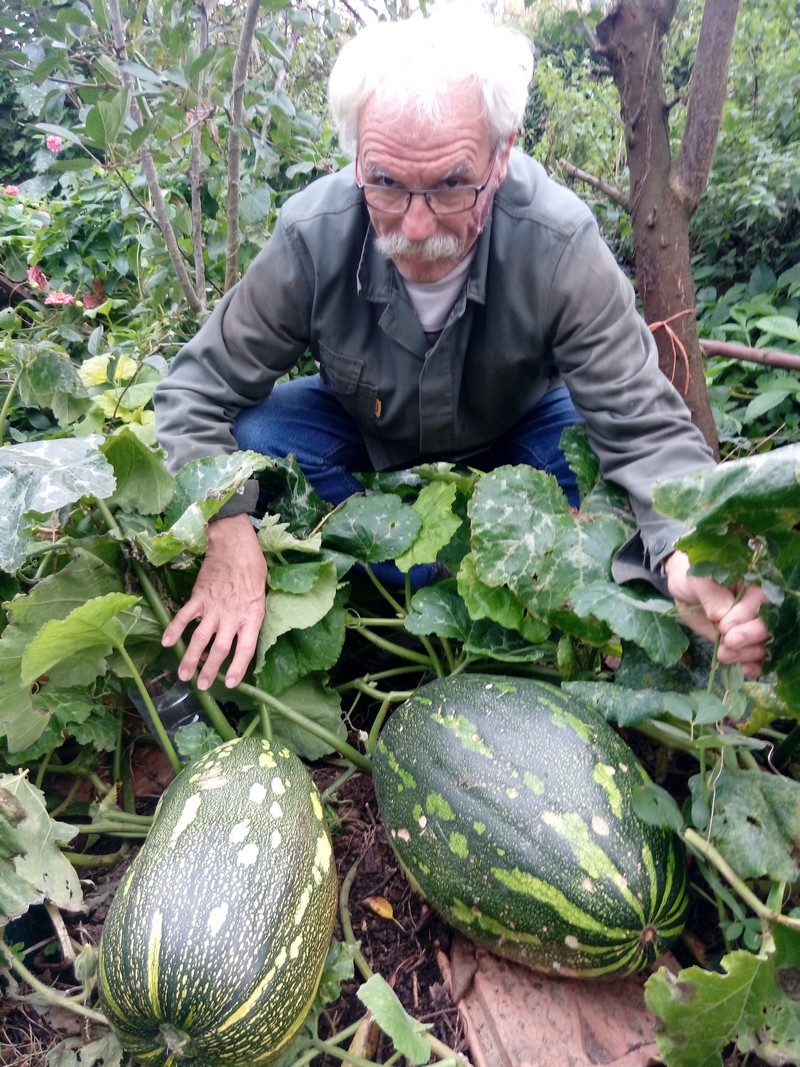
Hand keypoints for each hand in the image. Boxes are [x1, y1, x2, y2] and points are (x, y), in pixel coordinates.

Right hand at [162, 513, 266, 689]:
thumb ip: (250, 615)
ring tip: (183, 675)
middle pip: (220, 649)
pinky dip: (174, 630)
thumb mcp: (261, 594)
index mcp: (252, 616)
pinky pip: (184, 617)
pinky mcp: (198, 597)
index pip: (246, 649)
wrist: (234, 544)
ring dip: (190, 658)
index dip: (237, 668)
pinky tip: (166, 643)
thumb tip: (240, 633)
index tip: (230, 683)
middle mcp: (232, 616)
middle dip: (210, 671)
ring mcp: (213, 607)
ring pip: (199, 639)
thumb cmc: (253, 568)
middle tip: (200, 686)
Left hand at [663, 550, 768, 678]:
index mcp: (753, 585)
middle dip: (749, 637)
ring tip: (723, 654)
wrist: (684, 592)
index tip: (724, 624)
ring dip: (746, 654)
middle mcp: (758, 608)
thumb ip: (712, 596)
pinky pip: (756, 659)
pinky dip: (752, 666)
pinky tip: (743, 670)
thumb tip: (722, 615)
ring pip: (762, 645)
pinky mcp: (744, 644)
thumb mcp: (698, 581)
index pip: (761, 602)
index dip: (745, 616)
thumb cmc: (693, 580)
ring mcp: (751, 628)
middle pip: (767, 626)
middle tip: (729, 641)